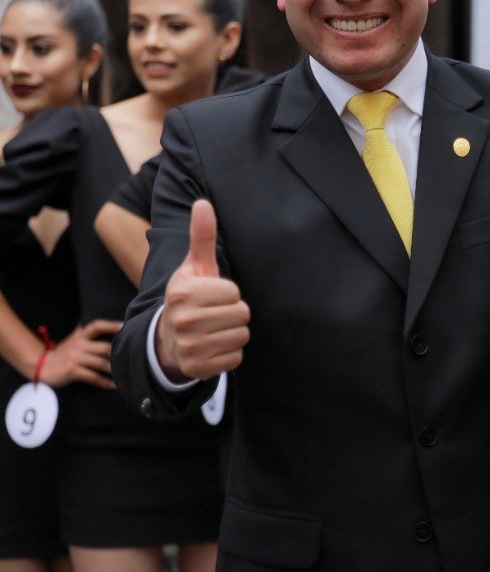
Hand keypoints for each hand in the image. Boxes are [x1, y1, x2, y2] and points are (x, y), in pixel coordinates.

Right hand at [38, 319, 121, 389]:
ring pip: (101, 363)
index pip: (96, 326)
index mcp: (80, 336)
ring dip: (114, 370)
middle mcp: (78, 345)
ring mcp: (75, 358)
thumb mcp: (74, 341)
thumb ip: (88, 336)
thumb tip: (110, 330)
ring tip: (125, 374)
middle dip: (118, 354)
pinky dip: (105, 382)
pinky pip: (93, 377)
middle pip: (104, 348)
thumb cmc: (63, 354)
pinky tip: (113, 386)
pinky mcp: (72, 370)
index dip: (110, 325)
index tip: (124, 326)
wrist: (41, 366)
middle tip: (131, 359)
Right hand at [157, 199, 249, 381]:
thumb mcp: (193, 267)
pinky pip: (236, 358)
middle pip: (241, 314)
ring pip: (241, 336)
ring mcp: (189, 346)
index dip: (228, 294)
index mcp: (183, 293)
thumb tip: (203, 203)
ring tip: (212, 330)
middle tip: (212, 315)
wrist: (166, 340)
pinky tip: (211, 347)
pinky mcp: (198, 368)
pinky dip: (228, 353)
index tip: (210, 296)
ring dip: (232, 333)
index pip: (235, 292)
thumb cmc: (188, 297)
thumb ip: (201, 236)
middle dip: (232, 313)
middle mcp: (183, 320)